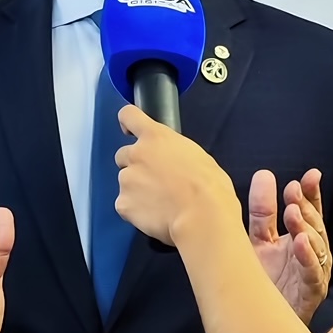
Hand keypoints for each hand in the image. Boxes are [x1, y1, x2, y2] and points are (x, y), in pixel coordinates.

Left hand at [115, 105, 240, 244]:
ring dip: (137, 190)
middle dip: (136, 166)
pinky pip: (125, 205)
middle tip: (156, 180)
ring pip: (125, 182)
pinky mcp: (123, 204)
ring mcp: (126, 180)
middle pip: (123, 155)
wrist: (202, 216)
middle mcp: (136, 154)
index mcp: (156, 137)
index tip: (129, 130)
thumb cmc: (209, 186)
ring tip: (161, 202)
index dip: (128, 123)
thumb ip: (174, 153)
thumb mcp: (196, 156)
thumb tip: (171, 161)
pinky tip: (155, 215)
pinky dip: (136, 211)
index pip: (129, 116)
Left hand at [248, 169, 331, 323]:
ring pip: (319, 248)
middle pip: (316, 226)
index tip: (310, 175)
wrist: (258, 323)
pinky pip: (313, 274)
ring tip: (293, 213)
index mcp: (302, 240)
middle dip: (307, 207)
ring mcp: (314, 274)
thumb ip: (262, 211)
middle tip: (293, 192)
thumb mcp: (258, 241)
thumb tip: (264, 175)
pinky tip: (300, 243)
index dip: (312, 194)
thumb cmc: (263, 283)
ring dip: (307, 228)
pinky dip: (308, 258)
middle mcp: (313, 255)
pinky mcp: (310, 295)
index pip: (311, 212)